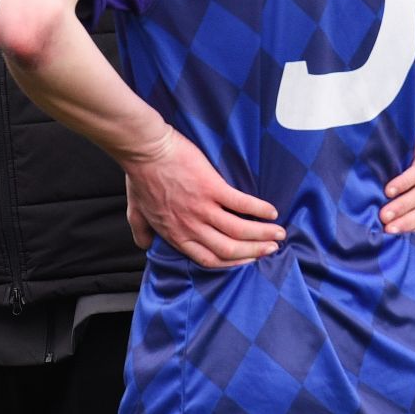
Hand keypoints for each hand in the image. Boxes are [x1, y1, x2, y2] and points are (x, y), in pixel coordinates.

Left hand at [122, 125, 284, 266]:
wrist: (145, 150)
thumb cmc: (140, 177)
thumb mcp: (136, 211)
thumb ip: (142, 231)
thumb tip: (145, 246)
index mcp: (176, 235)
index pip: (209, 259)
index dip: (232, 263)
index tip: (247, 260)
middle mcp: (191, 227)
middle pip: (229, 249)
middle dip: (254, 252)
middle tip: (271, 249)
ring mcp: (203, 209)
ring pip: (239, 231)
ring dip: (262, 235)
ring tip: (278, 234)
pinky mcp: (212, 188)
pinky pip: (241, 204)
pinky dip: (259, 210)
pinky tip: (271, 211)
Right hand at [381, 89, 414, 233]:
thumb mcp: (412, 161)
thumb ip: (398, 174)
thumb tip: (372, 187)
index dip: (411, 229)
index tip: (391, 236)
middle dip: (404, 223)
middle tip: (386, 231)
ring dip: (401, 207)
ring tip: (384, 215)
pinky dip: (403, 183)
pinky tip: (389, 189)